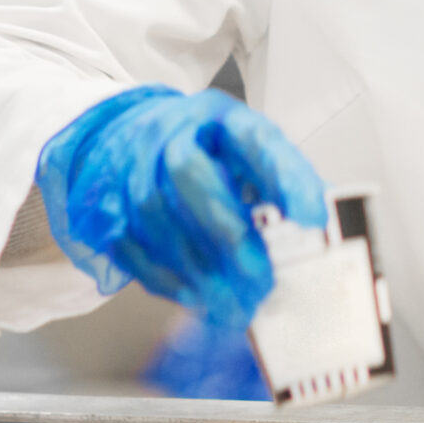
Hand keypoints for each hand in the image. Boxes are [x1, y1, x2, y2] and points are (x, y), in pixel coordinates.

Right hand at [35, 86, 327, 328]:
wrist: (126, 136)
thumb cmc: (203, 153)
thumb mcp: (247, 152)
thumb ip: (280, 184)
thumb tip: (320, 234)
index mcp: (217, 116)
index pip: (252, 138)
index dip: (283, 179)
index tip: (312, 222)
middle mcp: (167, 131)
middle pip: (187, 173)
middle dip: (227, 234)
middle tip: (261, 281)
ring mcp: (128, 165)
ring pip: (153, 214)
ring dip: (197, 267)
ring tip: (234, 306)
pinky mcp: (103, 202)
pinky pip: (127, 243)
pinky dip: (165, 278)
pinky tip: (196, 300)